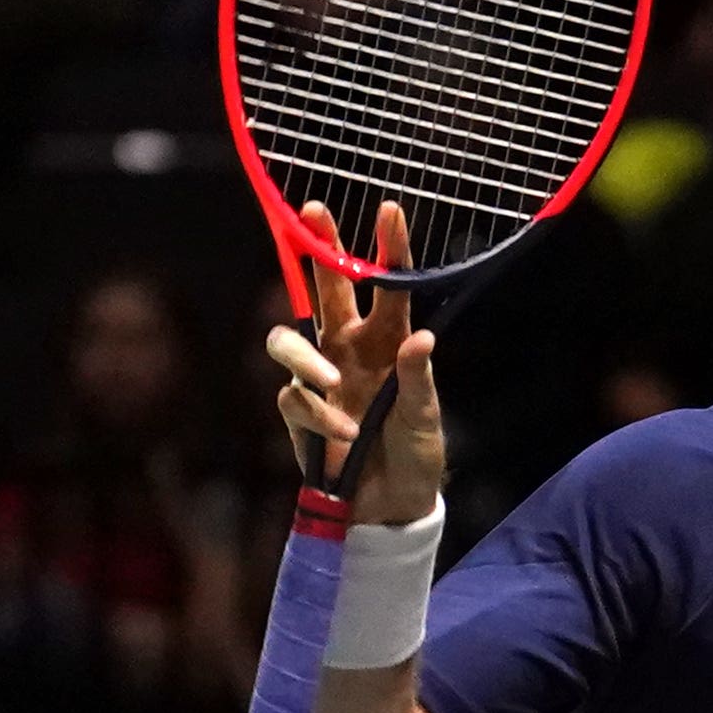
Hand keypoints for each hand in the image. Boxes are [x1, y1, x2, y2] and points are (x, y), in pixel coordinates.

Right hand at [264, 200, 444, 523]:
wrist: (390, 503)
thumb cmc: (415, 452)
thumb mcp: (425, 418)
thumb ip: (418, 379)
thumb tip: (419, 339)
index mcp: (388, 341)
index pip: (388, 286)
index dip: (388, 248)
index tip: (389, 210)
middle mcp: (349, 347)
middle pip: (326, 287)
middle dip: (317, 247)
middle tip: (314, 211)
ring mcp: (319, 374)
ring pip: (287, 337)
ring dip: (305, 358)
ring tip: (332, 384)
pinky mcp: (299, 408)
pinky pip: (294, 396)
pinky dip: (318, 414)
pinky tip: (342, 434)